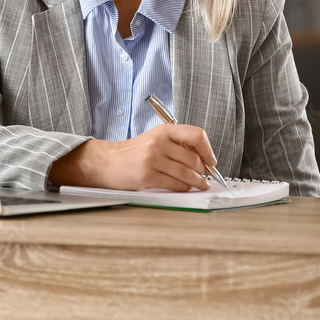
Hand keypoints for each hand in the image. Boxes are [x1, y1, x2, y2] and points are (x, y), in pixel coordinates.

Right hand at [49, 124, 215, 191]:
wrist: (107, 162)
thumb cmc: (133, 152)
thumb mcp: (155, 139)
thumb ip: (176, 144)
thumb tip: (203, 158)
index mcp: (164, 131)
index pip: (196, 135)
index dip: (208, 149)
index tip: (211, 160)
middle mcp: (159, 143)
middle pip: (194, 158)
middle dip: (203, 171)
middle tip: (205, 176)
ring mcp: (153, 160)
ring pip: (187, 174)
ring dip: (198, 182)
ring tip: (200, 185)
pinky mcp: (148, 177)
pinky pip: (175, 185)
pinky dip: (184, 189)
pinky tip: (184, 188)